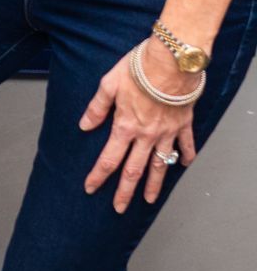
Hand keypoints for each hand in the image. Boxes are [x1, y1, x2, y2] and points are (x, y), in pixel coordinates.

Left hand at [79, 38, 199, 210]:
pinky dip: (185, 156)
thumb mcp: (108, 84)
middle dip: (125, 191)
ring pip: (160, 165)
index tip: (90, 188)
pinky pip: (186, 145)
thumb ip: (96, 108)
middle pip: (134, 170)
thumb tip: (84, 126)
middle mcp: (147, 135)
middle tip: (120, 208)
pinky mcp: (184, 124)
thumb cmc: (138, 68)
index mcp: (125, 127)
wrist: (172, 62)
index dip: (98, 176)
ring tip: (150, 200)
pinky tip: (184, 165)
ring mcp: (167, 132)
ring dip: (154, 184)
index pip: (109, 159)